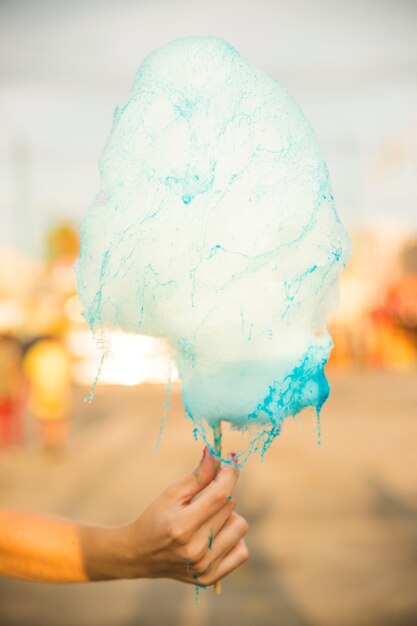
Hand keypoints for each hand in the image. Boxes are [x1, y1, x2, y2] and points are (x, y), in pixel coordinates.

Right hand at [113, 447, 248, 585]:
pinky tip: (216, 534)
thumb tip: (217, 454)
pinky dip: (233, 538)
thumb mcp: (171, 493)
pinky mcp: (210, 578)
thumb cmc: (155, 518)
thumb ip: (198, 475)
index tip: (230, 461)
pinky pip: (242, 551)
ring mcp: (204, 567)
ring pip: (241, 527)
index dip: (229, 474)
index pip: (220, 495)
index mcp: (182, 526)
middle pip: (230, 507)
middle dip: (226, 490)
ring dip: (230, 516)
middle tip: (214, 485)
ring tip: (210, 516)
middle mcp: (195, 550)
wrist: (139, 554)